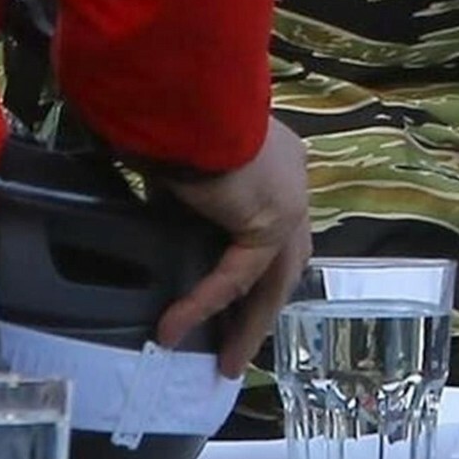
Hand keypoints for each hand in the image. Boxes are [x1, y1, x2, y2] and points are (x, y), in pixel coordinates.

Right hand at [157, 120, 311, 374]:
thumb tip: (166, 214)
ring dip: (249, 324)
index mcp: (278, 160)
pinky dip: (205, 301)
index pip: (275, 230)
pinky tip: (173, 328)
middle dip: (262, 309)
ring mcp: (289, 200)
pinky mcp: (270, 221)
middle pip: (283, 262)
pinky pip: (238, 275)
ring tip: (225, 364)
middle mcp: (292, 180)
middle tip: (237, 350)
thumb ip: (190, 195)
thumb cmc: (180, 113)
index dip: (260, 271)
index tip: (237, 304)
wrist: (190, 93)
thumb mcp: (188, 162)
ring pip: (273, 278)